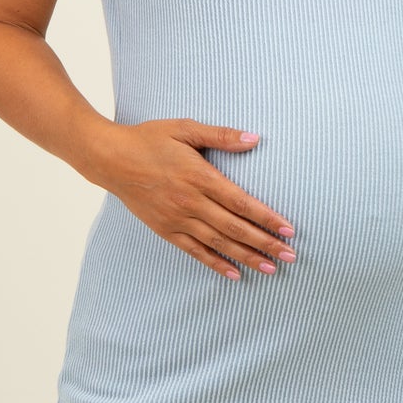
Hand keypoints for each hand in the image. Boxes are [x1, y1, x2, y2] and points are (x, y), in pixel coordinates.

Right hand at [97, 119, 295, 279]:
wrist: (111, 160)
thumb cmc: (149, 140)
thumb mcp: (185, 129)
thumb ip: (221, 135)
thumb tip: (254, 139)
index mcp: (200, 177)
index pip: (242, 203)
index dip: (268, 218)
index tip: (289, 229)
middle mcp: (191, 203)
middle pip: (236, 229)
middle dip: (266, 243)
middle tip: (291, 256)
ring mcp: (178, 220)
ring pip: (219, 244)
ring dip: (247, 257)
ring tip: (271, 269)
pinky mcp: (167, 230)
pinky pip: (196, 252)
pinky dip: (216, 264)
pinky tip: (235, 274)